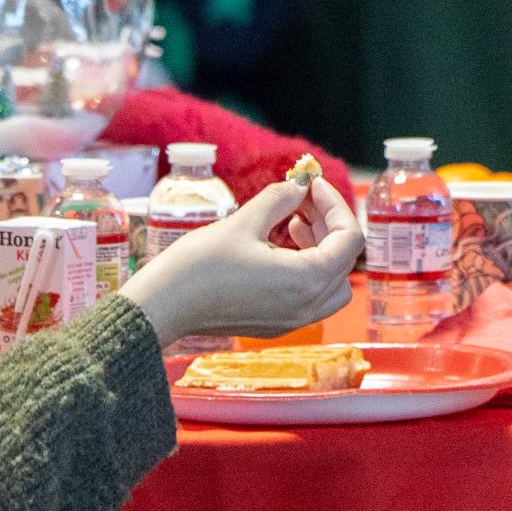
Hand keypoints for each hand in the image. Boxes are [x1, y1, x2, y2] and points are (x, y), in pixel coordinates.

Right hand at [120, 177, 360, 348]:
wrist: (162, 306)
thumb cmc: (200, 265)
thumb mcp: (244, 221)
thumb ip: (280, 199)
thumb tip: (300, 185)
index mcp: (307, 280)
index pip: (349, 239)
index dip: (335, 205)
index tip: (312, 185)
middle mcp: (306, 307)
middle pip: (344, 262)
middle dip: (329, 225)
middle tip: (302, 199)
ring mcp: (291, 321)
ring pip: (331, 284)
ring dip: (321, 249)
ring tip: (293, 224)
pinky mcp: (274, 324)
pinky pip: (309, 297)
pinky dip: (306, 269)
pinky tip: (277, 248)